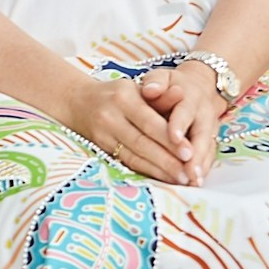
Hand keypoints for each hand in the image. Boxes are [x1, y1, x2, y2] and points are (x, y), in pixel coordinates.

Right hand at [56, 72, 188, 184]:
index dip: (170, 139)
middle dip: (167, 160)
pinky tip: (163, 178)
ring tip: (181, 180)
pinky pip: (127, 162)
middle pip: (142, 142)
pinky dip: (147, 171)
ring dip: (159, 171)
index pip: (150, 122)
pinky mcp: (101, 148)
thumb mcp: (138, 89)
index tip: (190, 153)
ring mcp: (103, 134)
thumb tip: (182, 94)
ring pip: (134, 156)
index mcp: (123, 97)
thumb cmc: (116, 94)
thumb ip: (161, 96)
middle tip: (188, 174)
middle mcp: (110, 116)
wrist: (78, 101)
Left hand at [137, 63, 223, 183]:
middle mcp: (204, 114)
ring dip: (201, 165)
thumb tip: (150, 89)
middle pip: (201, 135)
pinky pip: (209, 156)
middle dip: (195, 154)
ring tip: (193, 182)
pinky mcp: (211, 140)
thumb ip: (156, 83)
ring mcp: (210, 129)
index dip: (179, 125)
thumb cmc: (170, 84)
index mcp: (189, 97)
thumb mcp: (162, 77)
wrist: (197, 87)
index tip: (174, 138)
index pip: (184, 111)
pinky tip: (195, 182)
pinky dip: (202, 169)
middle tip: (188, 171)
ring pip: (207, 148)